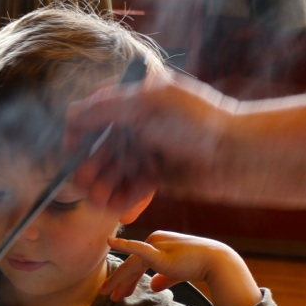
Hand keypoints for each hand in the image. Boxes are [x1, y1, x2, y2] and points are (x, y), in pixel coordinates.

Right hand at [66, 70, 238, 212]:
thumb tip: (71, 115)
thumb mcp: (149, 104)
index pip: (97, 110)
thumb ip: (107, 107)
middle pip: (103, 145)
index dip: (80, 129)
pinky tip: (113, 207)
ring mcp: (151, 151)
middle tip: (81, 183)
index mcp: (139, 98)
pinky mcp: (160, 177)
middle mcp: (142, 123)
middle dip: (90, 165)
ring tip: (96, 200)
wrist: (235, 155)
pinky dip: (121, 197)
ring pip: (116, 170)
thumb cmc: (196, 121)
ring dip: (103, 184)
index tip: (70, 148)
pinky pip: (132, 188)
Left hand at [103, 231, 260, 305]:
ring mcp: (156, 245)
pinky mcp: (159, 252)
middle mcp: (154, 241)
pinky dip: (124, 245)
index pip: (138, 263)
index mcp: (157, 244)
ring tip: (109, 294)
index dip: (128, 280)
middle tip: (107, 295)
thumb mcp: (176, 273)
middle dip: (120, 281)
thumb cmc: (199, 266)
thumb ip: (164, 278)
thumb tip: (154, 286)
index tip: (120, 294)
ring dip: (120, 280)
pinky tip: (110, 243)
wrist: (215, 262)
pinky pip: (138, 248)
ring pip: (132, 265)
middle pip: (132, 264)